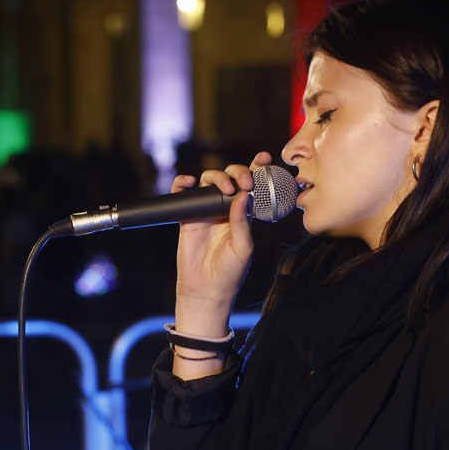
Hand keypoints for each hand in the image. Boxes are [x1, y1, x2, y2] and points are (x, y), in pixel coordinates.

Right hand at [172, 151, 270, 338]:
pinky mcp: (187, 217)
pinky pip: (183, 194)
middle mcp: (226, 208)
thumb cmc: (230, 273)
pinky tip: (189, 182)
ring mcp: (206, 211)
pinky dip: (183, 183)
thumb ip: (242, 221)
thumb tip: (243, 195)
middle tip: (243, 183)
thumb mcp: (243, 247)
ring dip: (216, 176)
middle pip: (231, 177)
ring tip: (223, 187)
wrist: (205, 290)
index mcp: (245, 214)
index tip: (265, 159)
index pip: (253, 186)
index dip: (258, 169)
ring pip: (209, 181)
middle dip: (238, 172)